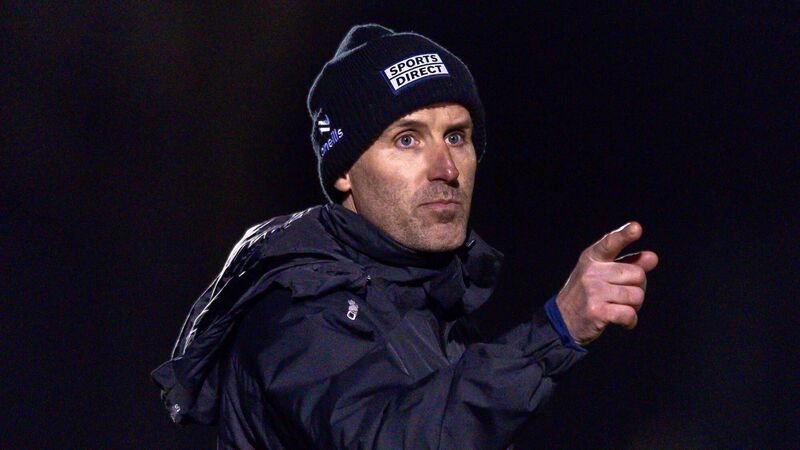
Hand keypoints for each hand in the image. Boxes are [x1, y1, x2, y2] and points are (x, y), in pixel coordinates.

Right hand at [555, 222, 658, 345]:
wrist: (563, 319)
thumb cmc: (588, 293)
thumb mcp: (602, 274)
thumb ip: (628, 264)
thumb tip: (652, 257)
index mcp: (592, 258)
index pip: (610, 243)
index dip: (624, 235)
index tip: (636, 228)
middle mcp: (591, 272)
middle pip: (637, 274)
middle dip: (637, 288)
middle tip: (622, 296)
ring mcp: (593, 291)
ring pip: (636, 295)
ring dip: (634, 306)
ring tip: (618, 307)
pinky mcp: (597, 311)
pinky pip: (629, 314)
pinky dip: (630, 321)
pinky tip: (622, 322)